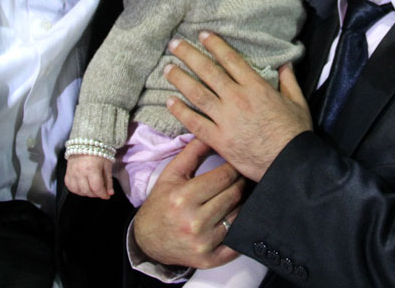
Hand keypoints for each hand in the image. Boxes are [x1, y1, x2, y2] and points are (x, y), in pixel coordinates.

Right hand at [65, 154, 113, 198]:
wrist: (85, 142)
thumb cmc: (99, 152)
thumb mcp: (107, 165)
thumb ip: (108, 180)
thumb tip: (109, 194)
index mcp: (92, 169)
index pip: (96, 188)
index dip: (102, 194)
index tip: (106, 196)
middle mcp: (80, 172)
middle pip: (87, 191)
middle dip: (96, 194)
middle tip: (100, 191)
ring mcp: (72, 173)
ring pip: (78, 191)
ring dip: (86, 193)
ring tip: (92, 189)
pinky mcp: (67, 173)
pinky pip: (70, 187)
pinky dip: (77, 190)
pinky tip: (82, 187)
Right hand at [134, 138, 244, 268]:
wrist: (148, 239)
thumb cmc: (161, 203)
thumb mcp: (171, 174)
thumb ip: (192, 153)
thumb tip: (210, 134)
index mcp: (184, 198)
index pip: (224, 177)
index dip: (235, 167)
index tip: (239, 163)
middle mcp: (194, 222)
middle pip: (234, 195)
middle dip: (242, 182)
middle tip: (246, 176)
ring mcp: (203, 243)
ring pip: (239, 216)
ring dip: (244, 203)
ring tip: (243, 194)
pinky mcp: (210, 260)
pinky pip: (237, 242)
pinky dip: (242, 230)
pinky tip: (241, 218)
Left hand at [164, 32, 311, 181]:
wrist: (290, 164)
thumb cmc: (295, 134)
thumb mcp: (298, 103)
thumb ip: (289, 81)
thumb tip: (286, 64)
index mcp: (256, 87)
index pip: (230, 59)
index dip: (215, 45)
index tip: (202, 35)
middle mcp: (238, 98)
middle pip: (208, 71)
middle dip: (189, 55)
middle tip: (175, 44)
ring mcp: (226, 119)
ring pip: (197, 93)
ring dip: (180, 79)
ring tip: (167, 68)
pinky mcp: (219, 139)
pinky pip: (195, 122)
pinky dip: (180, 111)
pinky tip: (169, 102)